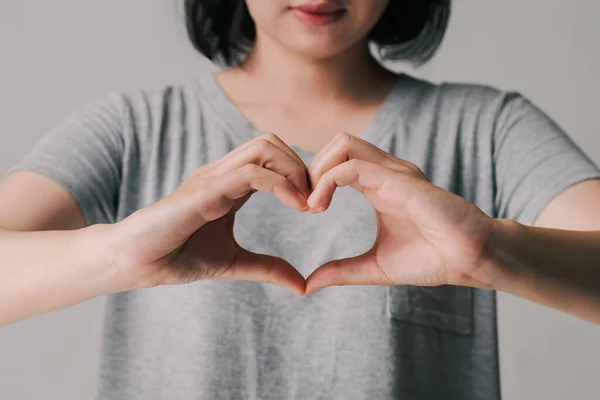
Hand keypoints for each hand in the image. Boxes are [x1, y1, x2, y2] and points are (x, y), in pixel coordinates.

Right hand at [100, 133, 309, 294]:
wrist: (134, 263)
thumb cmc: (175, 257)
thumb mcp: (233, 263)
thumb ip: (267, 268)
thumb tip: (302, 286)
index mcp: (229, 185)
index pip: (272, 158)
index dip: (299, 176)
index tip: (314, 206)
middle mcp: (222, 173)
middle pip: (271, 143)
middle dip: (301, 167)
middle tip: (315, 202)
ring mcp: (212, 177)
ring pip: (264, 147)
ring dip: (295, 171)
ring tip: (306, 204)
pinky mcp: (204, 190)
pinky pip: (250, 173)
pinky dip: (280, 184)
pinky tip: (294, 206)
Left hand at [304, 133, 495, 293]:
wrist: (471, 260)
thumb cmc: (432, 259)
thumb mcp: (374, 267)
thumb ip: (341, 271)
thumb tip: (308, 285)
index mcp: (378, 185)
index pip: (337, 161)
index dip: (313, 180)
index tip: (305, 211)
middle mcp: (385, 171)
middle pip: (337, 142)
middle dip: (311, 168)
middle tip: (304, 204)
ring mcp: (394, 172)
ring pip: (343, 143)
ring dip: (317, 169)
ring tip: (311, 205)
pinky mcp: (400, 180)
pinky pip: (353, 167)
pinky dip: (328, 181)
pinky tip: (320, 206)